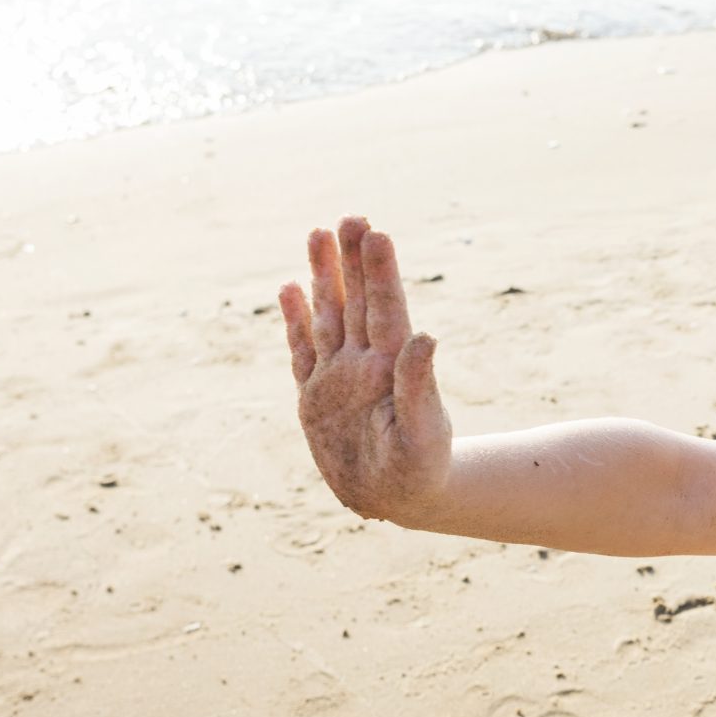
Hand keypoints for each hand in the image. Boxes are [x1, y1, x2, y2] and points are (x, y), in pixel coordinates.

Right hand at [279, 217, 450, 521]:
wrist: (398, 499)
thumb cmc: (421, 470)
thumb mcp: (423, 434)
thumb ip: (421, 387)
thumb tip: (426, 337)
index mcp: (391, 368)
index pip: (386, 310)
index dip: (380, 273)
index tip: (377, 234)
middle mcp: (364, 364)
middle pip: (357, 302)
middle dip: (353, 260)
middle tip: (353, 217)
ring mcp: (337, 376)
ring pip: (328, 315)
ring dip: (324, 277)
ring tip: (319, 233)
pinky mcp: (315, 396)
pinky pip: (302, 350)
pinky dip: (295, 320)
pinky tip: (289, 287)